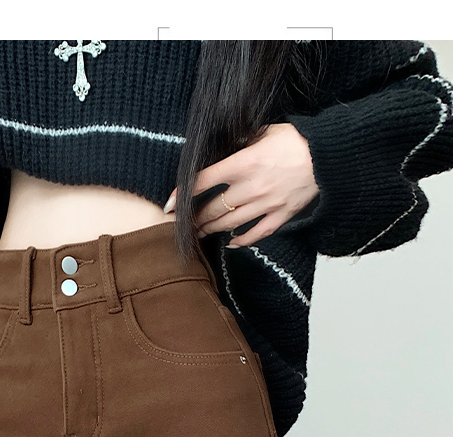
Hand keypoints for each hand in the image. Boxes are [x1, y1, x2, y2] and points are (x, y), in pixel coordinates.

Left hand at [166, 122, 319, 246]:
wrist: (330, 154)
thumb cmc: (297, 139)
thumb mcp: (265, 132)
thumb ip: (240, 143)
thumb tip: (222, 148)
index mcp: (243, 163)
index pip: (203, 181)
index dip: (182, 194)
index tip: (168, 205)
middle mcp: (250, 187)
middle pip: (212, 209)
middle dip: (193, 219)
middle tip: (181, 225)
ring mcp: (265, 204)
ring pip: (229, 224)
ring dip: (210, 230)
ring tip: (199, 234)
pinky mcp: (281, 215)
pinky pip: (256, 234)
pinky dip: (241, 241)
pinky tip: (231, 243)